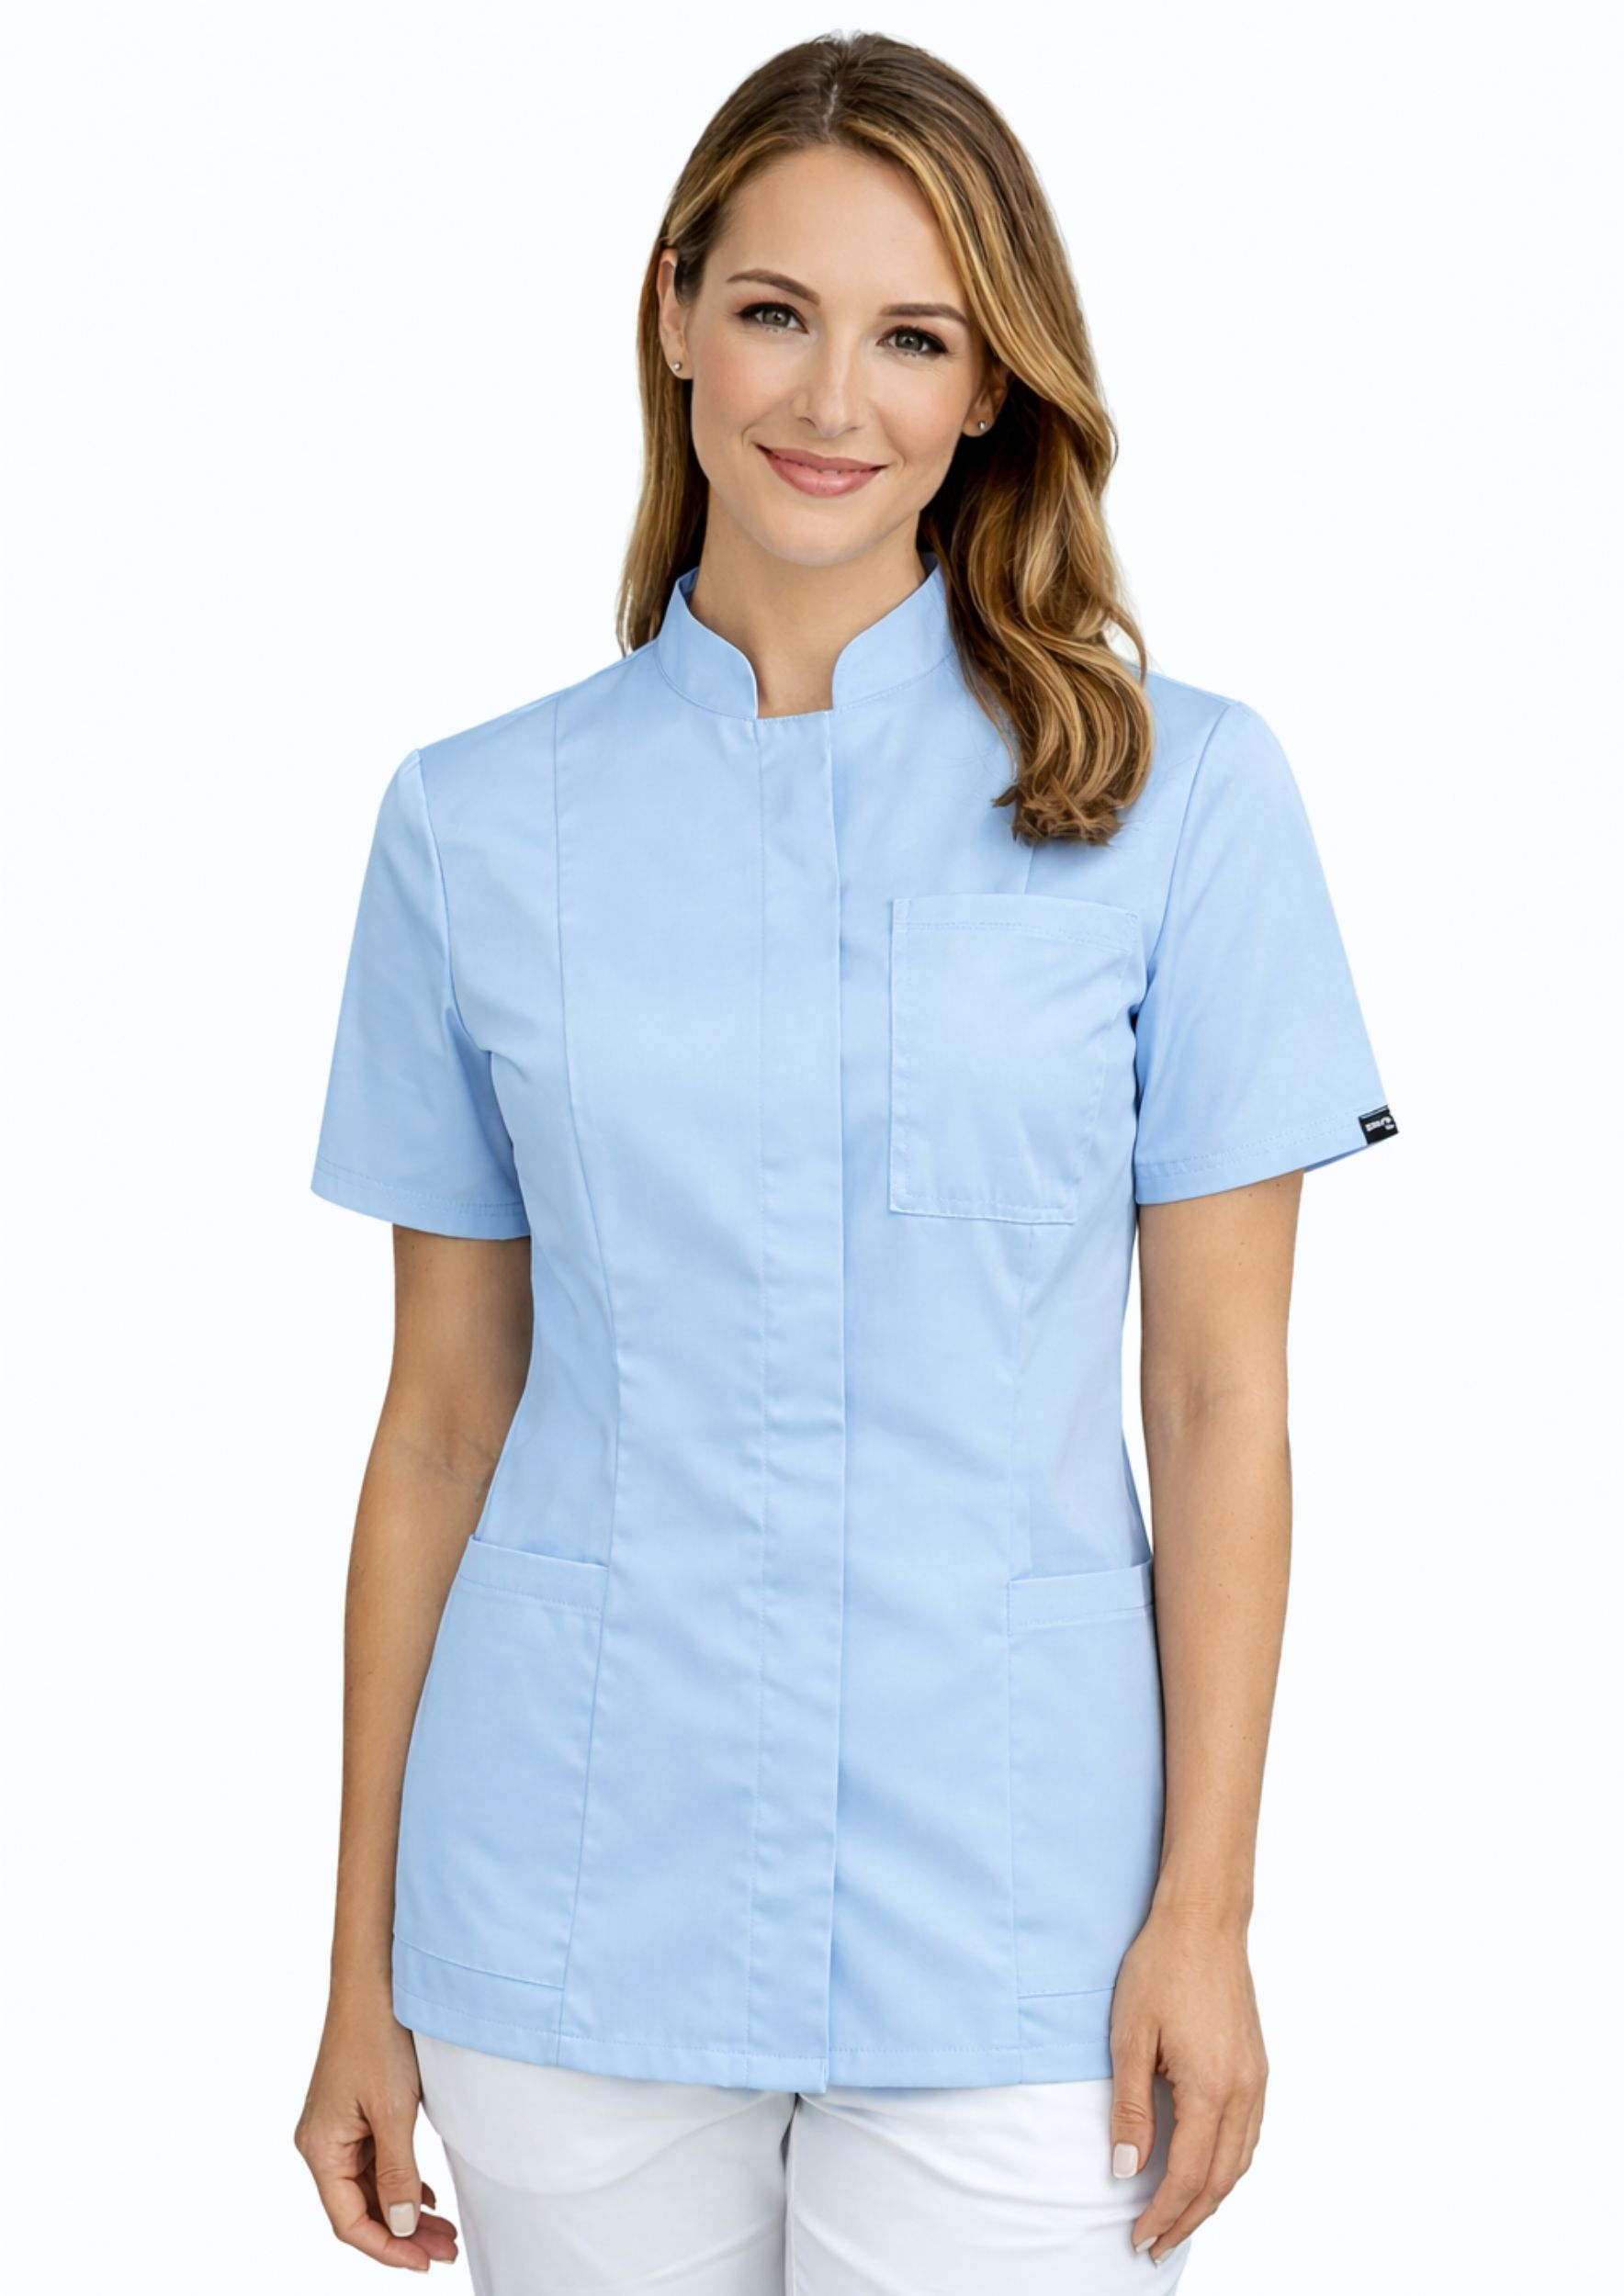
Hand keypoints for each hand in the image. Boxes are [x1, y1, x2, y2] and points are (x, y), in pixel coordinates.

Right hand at [294, 1990, 459, 2271]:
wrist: (374, 1979)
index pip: (349, 2221)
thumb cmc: (378, 2036)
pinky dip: (400, 2182)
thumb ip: (398, 2173)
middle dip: (403, 2234)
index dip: (387, 2248)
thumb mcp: (393, 2111)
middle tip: (445, 2250)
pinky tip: (425, 2196)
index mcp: (320, 2149)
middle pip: (360, 2208)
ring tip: (444, 2230)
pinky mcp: (354, 2113)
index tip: (424, 2263)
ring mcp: (337, 2128)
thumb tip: (400, 2226)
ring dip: (404, 2210)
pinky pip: (374, 2162)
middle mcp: (322, 2143)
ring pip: (370, 2187)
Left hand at [1107, 1901, 1267, 2266]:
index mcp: (1211, 2088)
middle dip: (1187, 2219)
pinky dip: (1228, 2166)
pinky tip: (1207, 2171)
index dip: (1162, 2213)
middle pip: (1220, 2180)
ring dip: (1211, 2198)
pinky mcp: (1257, 2065)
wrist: (1204, 1920)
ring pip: (1240, 2162)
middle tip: (1155, 2246)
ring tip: (1178, 2220)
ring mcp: (1257, 2079)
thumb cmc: (1161, 1968)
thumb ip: (1131, 2110)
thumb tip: (1126, 2169)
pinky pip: (1249, 2135)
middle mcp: (1244, 2091)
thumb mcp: (1130, 2038)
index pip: (1187, 2175)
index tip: (1138, 2236)